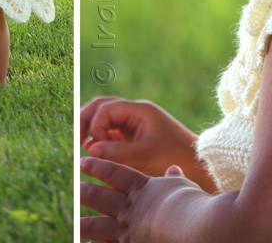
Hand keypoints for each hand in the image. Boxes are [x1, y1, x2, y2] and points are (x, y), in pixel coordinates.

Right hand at [80, 97, 201, 180]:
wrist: (197, 166)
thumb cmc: (175, 158)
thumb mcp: (145, 156)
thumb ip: (116, 151)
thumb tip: (90, 148)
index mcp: (139, 110)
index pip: (107, 109)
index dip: (96, 125)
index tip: (94, 146)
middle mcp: (134, 113)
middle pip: (102, 106)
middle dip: (85, 119)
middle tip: (74, 137)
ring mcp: (133, 123)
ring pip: (104, 117)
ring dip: (91, 127)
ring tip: (80, 144)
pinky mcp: (133, 136)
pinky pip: (110, 131)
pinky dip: (99, 138)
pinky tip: (93, 151)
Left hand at [81, 157, 204, 242]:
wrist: (194, 228)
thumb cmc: (194, 205)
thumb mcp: (185, 188)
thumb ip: (176, 180)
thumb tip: (173, 169)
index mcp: (143, 190)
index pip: (115, 174)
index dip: (98, 167)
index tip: (83, 161)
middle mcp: (131, 209)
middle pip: (100, 198)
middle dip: (85, 192)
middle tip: (73, 187)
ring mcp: (128, 232)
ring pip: (98, 227)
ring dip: (84, 225)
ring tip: (74, 224)